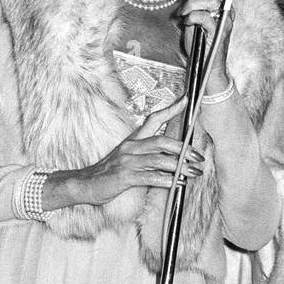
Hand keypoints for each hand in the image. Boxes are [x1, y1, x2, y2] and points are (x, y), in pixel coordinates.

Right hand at [77, 95, 203, 205]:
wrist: (85, 183)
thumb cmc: (109, 173)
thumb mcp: (128, 159)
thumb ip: (147, 156)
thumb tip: (171, 159)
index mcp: (132, 140)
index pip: (153, 119)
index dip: (171, 109)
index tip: (187, 100)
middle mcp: (130, 147)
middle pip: (162, 141)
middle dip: (183, 149)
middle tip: (199, 157)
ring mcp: (127, 161)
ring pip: (159, 160)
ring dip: (180, 167)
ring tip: (194, 172)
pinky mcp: (125, 176)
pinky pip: (150, 177)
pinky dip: (167, 180)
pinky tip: (178, 183)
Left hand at [179, 0, 234, 90]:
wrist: (207, 66)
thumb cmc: (201, 44)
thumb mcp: (196, 19)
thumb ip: (195, 4)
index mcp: (223, 6)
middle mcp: (227, 11)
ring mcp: (224, 21)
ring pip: (210, 1)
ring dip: (191, 5)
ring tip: (184, 14)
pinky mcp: (218, 32)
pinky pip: (204, 17)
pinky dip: (192, 17)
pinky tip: (187, 22)